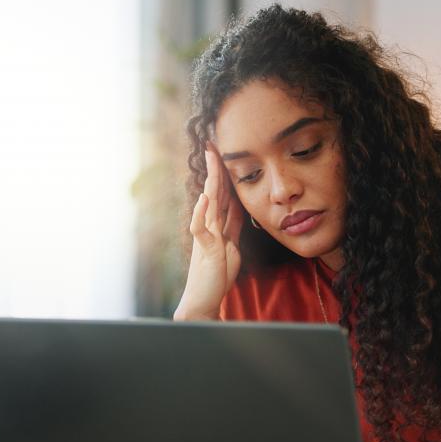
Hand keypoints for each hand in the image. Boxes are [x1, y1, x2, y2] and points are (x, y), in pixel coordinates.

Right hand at [174, 143, 243, 319]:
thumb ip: (233, 225)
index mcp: (217, 224)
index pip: (222, 192)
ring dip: (211, 180)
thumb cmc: (216, 273)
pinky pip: (200, 228)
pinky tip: (205, 198)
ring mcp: (205, 236)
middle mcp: (209, 225)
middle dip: (215, 167)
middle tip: (213, 143)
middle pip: (214, 191)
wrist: (204, 298)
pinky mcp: (204, 249)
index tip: (224, 151)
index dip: (224, 172)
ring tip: (211, 159)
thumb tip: (240, 205)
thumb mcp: (231, 245)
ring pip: (208, 203)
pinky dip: (201, 212)